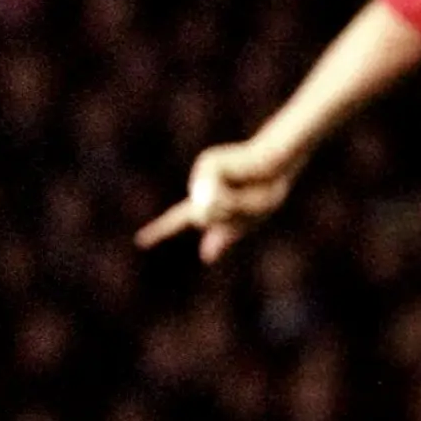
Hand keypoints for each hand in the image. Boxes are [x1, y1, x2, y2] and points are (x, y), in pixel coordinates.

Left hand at [135, 141, 299, 262]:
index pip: (177, 219)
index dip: (160, 231)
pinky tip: (241, 176)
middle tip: (247, 200)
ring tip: (245, 187)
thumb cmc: (267, 189)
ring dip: (231, 205)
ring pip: (207, 207)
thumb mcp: (247, 220)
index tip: (140, 241)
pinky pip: (214, 192)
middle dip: (227, 217)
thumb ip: (224, 237)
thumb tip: (205, 258)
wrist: (280, 162)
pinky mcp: (207, 163)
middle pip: (201, 218)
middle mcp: (198, 187)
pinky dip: (231, 194)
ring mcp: (201, 173)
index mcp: (205, 201)